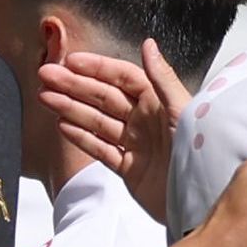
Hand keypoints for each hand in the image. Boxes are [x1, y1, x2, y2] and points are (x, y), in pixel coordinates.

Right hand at [38, 40, 186, 190]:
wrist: (201, 201)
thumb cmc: (200, 153)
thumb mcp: (184, 110)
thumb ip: (163, 78)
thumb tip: (149, 45)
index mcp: (160, 103)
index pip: (123, 78)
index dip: (96, 68)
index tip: (70, 61)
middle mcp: (146, 121)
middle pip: (103, 97)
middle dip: (73, 85)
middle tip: (46, 76)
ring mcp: (136, 144)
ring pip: (97, 122)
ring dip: (70, 108)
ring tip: (46, 98)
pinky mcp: (129, 169)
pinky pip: (100, 149)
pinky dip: (81, 138)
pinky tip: (63, 126)